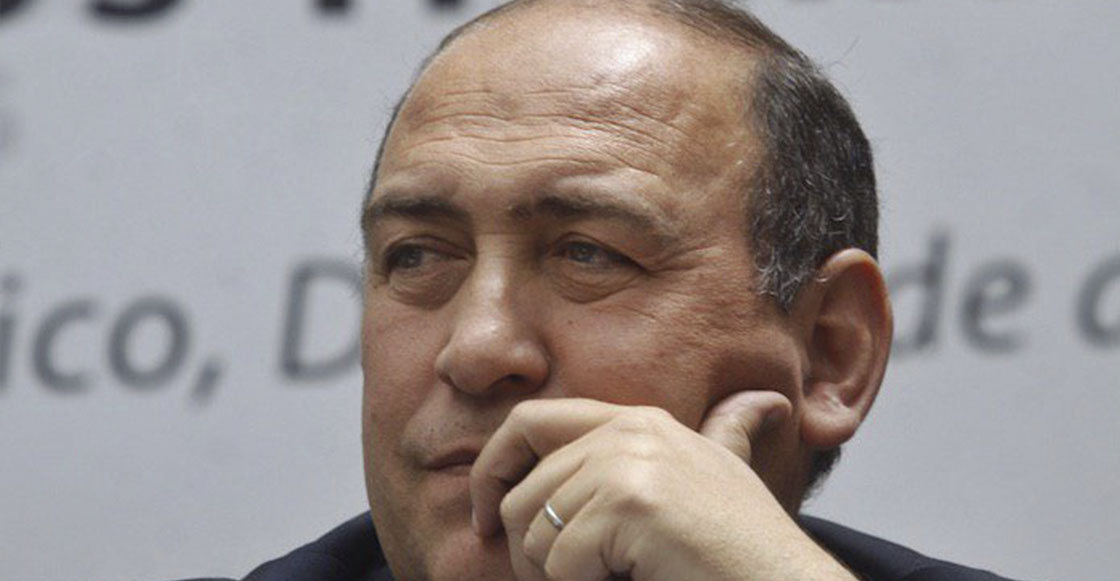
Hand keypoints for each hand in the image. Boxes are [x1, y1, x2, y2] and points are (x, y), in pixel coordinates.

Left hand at [470, 394, 854, 579]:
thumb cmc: (748, 541)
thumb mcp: (727, 471)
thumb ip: (727, 430)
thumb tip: (766, 402)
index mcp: (637, 419)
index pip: (527, 422)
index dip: (492, 468)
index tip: (487, 519)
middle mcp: (629, 430)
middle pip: (521, 489)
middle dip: (523, 547)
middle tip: (554, 579)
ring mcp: (629, 463)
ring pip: (534, 530)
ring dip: (553, 575)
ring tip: (602, 580)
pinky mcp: (629, 503)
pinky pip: (559, 560)